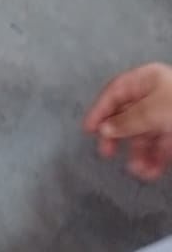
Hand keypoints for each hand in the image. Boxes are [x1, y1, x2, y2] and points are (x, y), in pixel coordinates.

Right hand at [83, 62, 171, 180]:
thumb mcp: (153, 111)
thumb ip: (127, 120)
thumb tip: (105, 128)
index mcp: (147, 79)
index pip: (115, 91)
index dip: (100, 109)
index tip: (88, 129)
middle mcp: (156, 95)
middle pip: (128, 114)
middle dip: (118, 135)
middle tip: (106, 152)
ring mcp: (168, 115)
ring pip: (145, 134)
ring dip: (138, 153)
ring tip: (136, 171)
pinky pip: (160, 146)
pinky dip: (153, 159)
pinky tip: (149, 172)